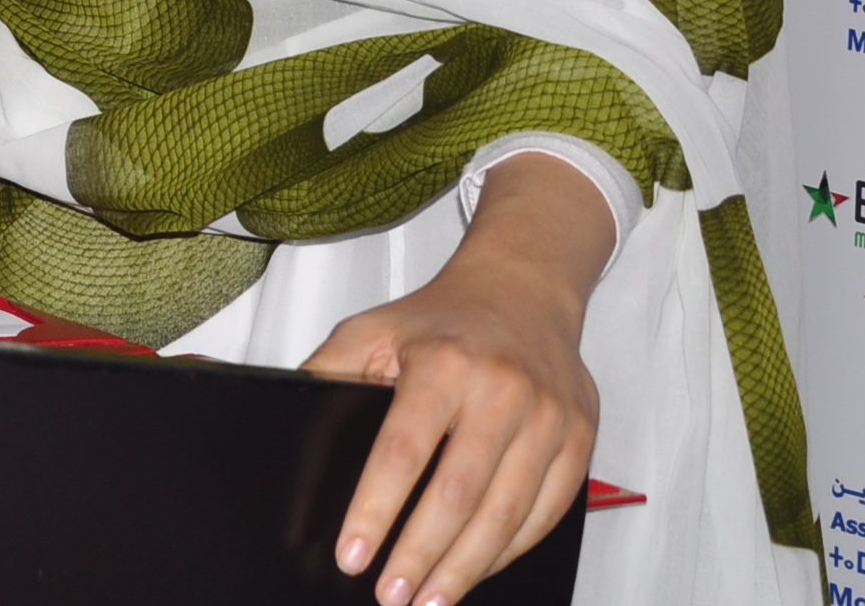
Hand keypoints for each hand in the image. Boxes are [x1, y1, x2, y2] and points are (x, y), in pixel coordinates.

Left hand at [305, 154, 613, 605]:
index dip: (375, 509)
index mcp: (443, 363)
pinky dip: (508, 551)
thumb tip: (286, 428)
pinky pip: (545, 512)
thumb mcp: (372, 331)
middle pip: (457, 495)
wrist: (522, 290)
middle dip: (419, 554)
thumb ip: (328, 377)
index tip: (352, 554)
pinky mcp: (578, 439)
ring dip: (464, 568)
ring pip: (505, 514)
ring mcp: (548, 417)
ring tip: (427, 599)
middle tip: (390, 594)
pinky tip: (475, 570)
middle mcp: (501, 389)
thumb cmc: (440, 319)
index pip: (402, 451)